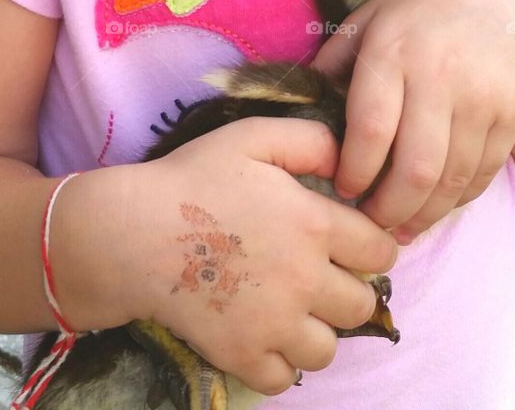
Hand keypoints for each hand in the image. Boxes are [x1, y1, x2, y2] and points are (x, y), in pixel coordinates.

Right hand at [138, 116, 398, 396]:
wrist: (135, 233)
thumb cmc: (194, 177)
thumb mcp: (254, 137)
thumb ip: (311, 141)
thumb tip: (350, 163)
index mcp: (313, 223)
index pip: (379, 251)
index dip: (370, 245)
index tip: (350, 243)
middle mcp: (305, 278)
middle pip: (361, 305)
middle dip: (347, 289)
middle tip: (318, 275)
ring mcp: (275, 324)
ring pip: (329, 349)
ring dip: (316, 330)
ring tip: (292, 309)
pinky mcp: (242, 355)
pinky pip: (286, 379)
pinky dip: (280, 363)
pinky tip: (265, 335)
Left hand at [308, 0, 514, 243]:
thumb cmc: (417, 12)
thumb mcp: (367, 20)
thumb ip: (333, 64)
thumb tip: (297, 112)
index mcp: (393, 51)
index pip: (370, 130)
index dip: (353, 173)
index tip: (342, 189)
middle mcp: (440, 76)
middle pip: (414, 168)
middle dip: (388, 209)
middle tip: (369, 223)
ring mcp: (481, 98)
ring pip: (451, 181)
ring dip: (422, 216)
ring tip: (399, 227)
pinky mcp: (510, 115)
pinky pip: (482, 175)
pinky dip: (456, 201)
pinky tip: (434, 207)